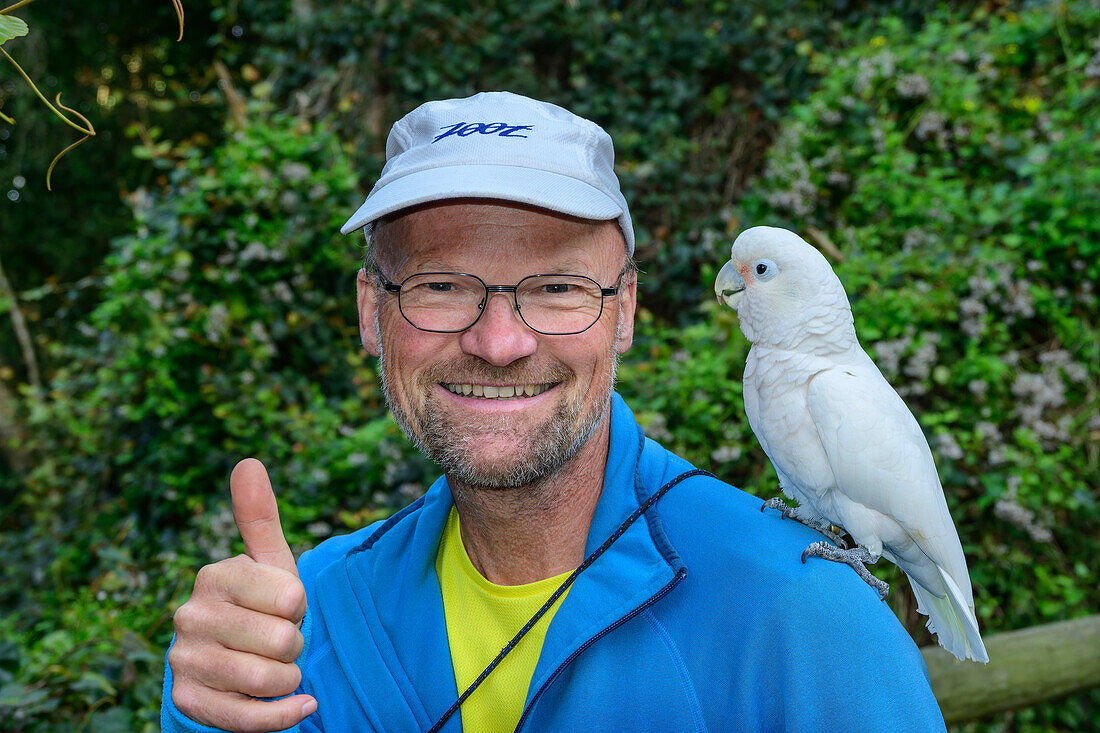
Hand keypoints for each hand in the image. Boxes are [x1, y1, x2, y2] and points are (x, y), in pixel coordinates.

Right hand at [168, 458, 317, 731]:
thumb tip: (248, 461)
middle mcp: (190, 616)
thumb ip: (259, 517)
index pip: (290, 596)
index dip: (300, 607)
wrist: (233, 665)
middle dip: (295, 645)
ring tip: (279, 668)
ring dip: (289, 679)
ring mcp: (184, 661)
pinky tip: (297, 705)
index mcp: (214, 576)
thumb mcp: (268, 563)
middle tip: (281, 640)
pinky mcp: (188, 702)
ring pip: (268, 679)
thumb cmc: (261, 606)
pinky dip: (285, 716)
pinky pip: (253, 718)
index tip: (287, 607)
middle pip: (281, 640)